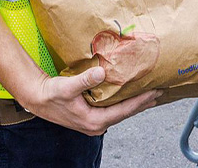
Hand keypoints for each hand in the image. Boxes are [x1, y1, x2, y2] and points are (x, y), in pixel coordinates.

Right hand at [17, 67, 161, 135]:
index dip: (141, 101)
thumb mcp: (67, 87)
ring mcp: (94, 122)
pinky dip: (125, 102)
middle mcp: (97, 125)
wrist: (37, 98)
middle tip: (160, 91)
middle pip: (126, 113)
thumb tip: (100, 72)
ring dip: (136, 103)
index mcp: (94, 121)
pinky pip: (114, 110)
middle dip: (143, 102)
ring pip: (121, 112)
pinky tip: (131, 95)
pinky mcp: (92, 117)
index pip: (124, 111)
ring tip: (151, 93)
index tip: (155, 92)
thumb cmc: (51, 94)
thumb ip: (84, 81)